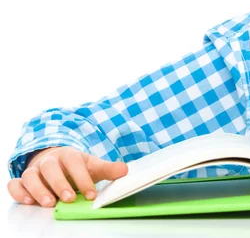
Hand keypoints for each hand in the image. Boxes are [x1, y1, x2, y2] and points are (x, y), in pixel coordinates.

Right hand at [7, 146, 127, 206]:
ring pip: (31, 175)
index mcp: (69, 154)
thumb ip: (108, 169)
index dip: (83, 178)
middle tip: (69, 199)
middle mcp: (50, 161)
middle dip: (60, 183)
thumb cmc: (76, 167)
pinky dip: (19, 191)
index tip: (91, 194)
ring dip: (39, 189)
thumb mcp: (92, 166)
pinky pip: (15, 184)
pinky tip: (28, 200)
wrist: (57, 162)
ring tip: (50, 203)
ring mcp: (34, 170)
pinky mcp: (22, 180)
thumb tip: (125, 170)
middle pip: (51, 167)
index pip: (75, 163)